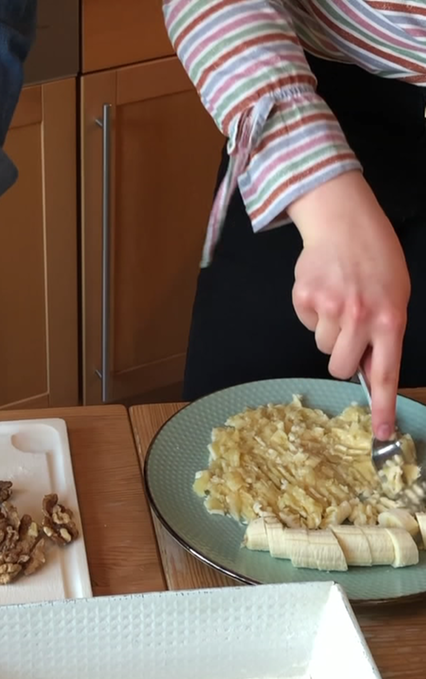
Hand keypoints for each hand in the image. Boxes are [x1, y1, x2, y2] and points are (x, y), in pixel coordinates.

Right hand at [288, 171, 409, 439]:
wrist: (344, 223)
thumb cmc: (376, 260)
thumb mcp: (395, 296)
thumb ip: (385, 333)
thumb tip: (366, 369)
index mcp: (390, 319)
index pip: (385, 373)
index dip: (382, 407)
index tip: (380, 434)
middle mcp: (360, 317)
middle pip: (340, 366)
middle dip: (342, 356)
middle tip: (348, 331)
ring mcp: (330, 309)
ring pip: (322, 347)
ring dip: (328, 331)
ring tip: (338, 301)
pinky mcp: (305, 300)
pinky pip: (307, 325)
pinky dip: (313, 313)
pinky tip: (323, 291)